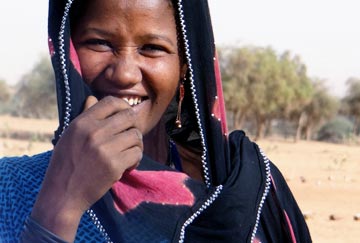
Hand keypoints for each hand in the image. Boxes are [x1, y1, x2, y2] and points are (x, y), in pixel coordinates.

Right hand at [31, 96, 142, 241]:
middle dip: (133, 127)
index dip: (123, 107)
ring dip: (136, 145)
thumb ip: (84, 116)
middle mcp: (94, 132)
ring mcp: (105, 148)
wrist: (62, 196)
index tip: (126, 119)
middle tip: (129, 139)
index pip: (111, 102)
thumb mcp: (69, 136)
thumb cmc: (66, 165)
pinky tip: (127, 166)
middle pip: (129, 116)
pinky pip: (137, 153)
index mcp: (82, 122)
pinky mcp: (114, 165)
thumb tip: (93, 98)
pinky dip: (135, 160)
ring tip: (128, 155)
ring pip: (136, 135)